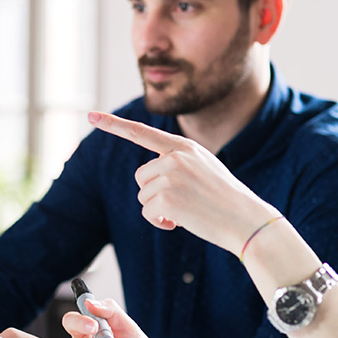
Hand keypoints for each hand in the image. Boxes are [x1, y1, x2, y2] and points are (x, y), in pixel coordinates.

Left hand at [87, 111, 278, 253]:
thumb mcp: (205, 169)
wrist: (246, 220)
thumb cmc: (227, 199)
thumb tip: (148, 178)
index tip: (91, 116)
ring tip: (188, 212)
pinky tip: (182, 222)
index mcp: (184, 146)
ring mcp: (169, 175)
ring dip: (159, 209)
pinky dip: (160, 222)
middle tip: (184, 203)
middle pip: (141, 177)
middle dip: (155, 193)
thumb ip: (178, 163)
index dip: (114, 125)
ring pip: (143, 196)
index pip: (142, 132)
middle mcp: (174, 156)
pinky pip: (148, 212)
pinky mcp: (165, 196)